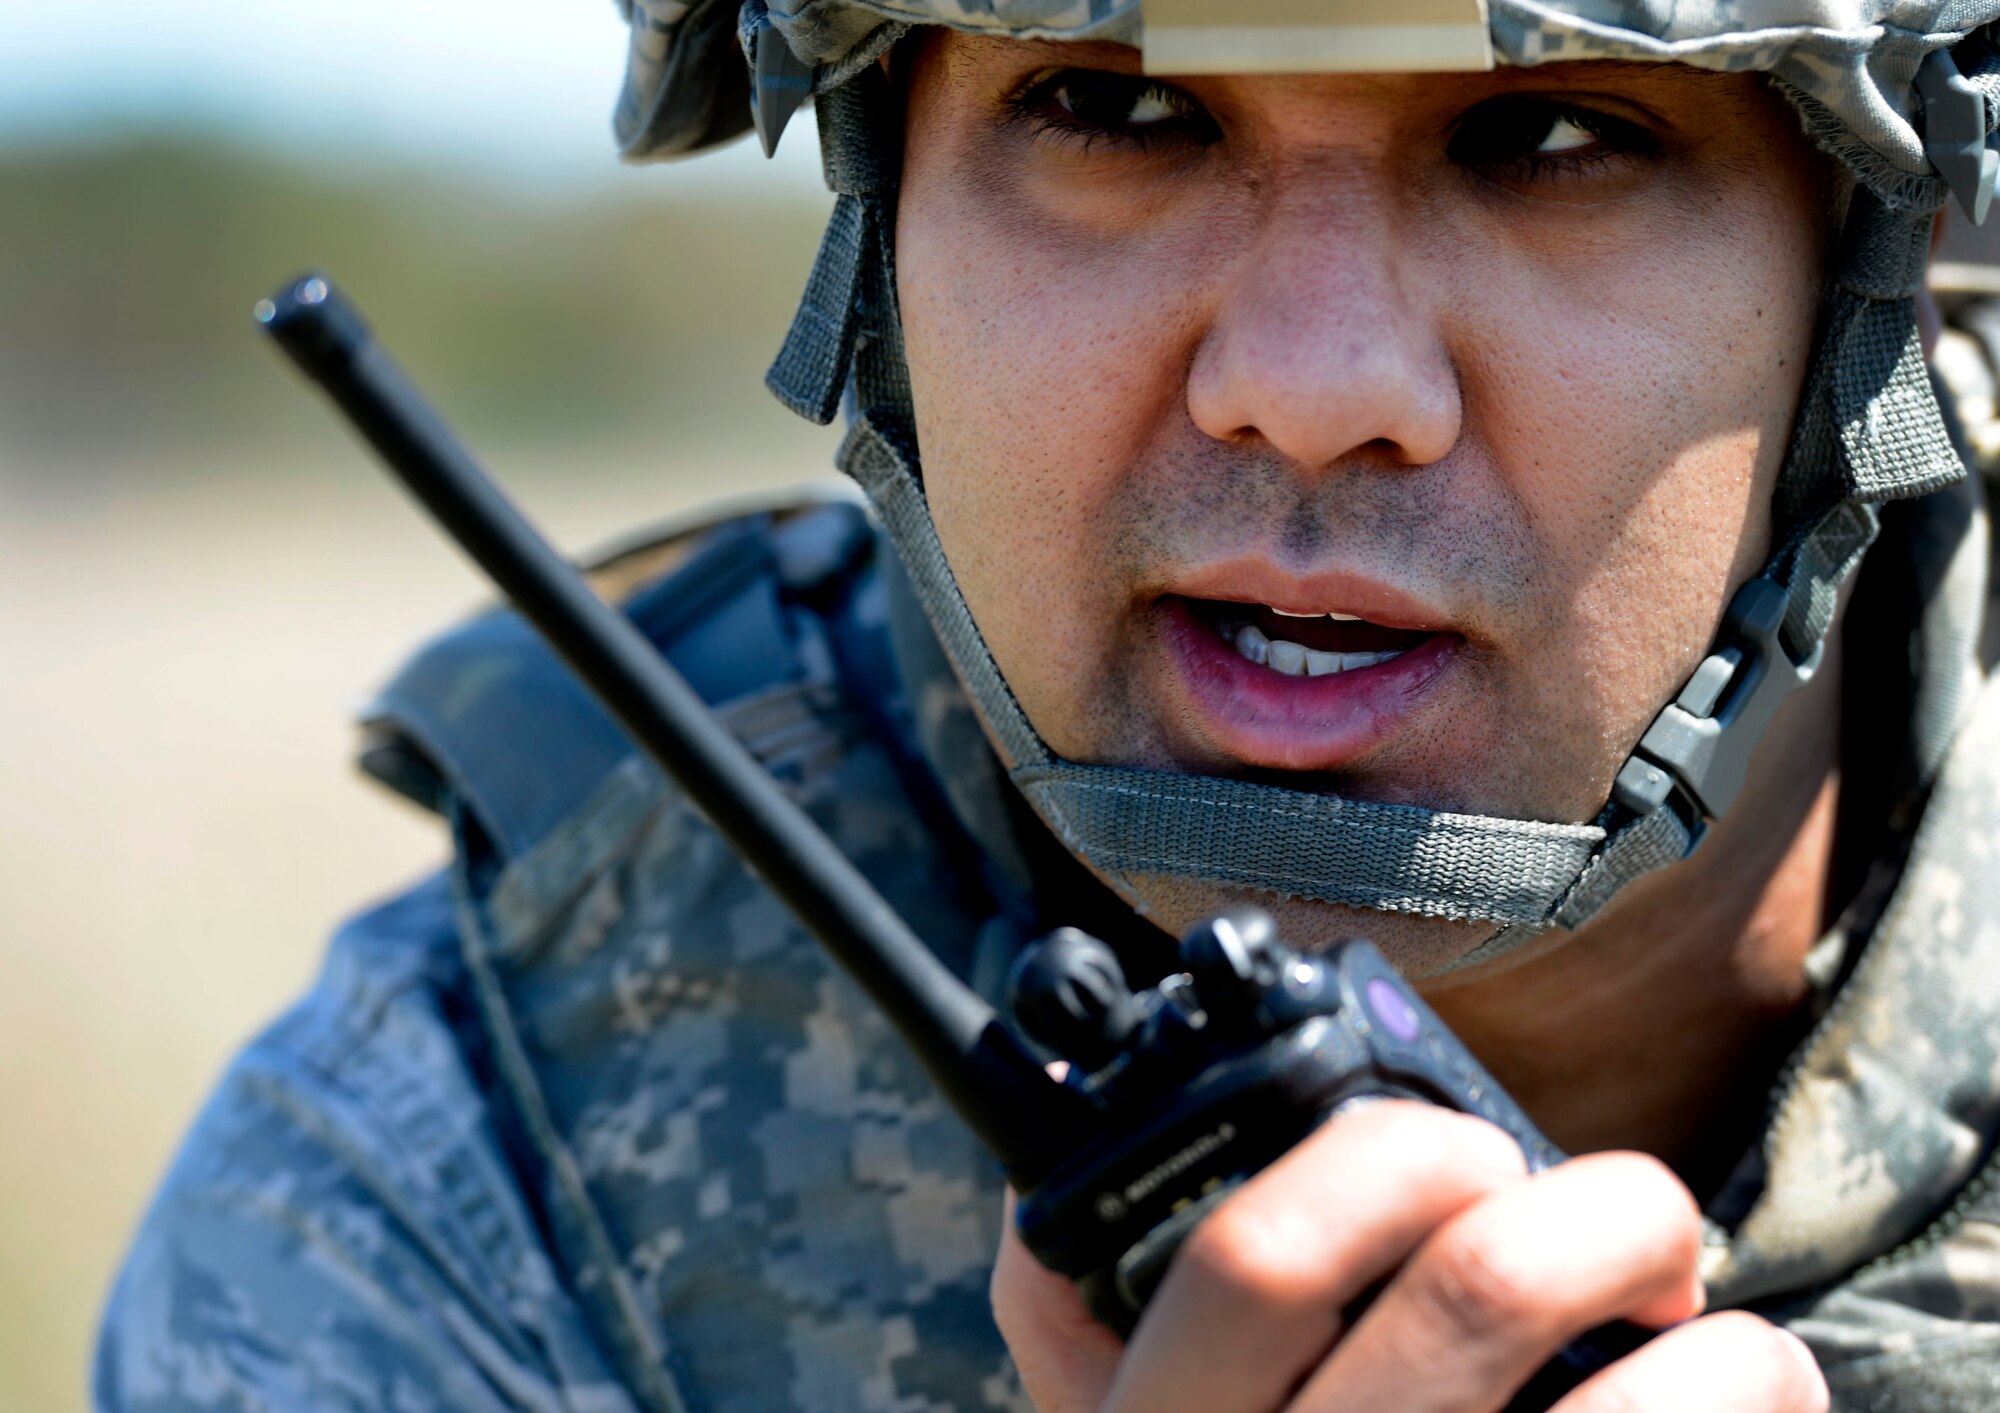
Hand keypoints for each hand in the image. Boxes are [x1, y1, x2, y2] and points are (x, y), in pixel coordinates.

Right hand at [992, 1100, 1827, 1412]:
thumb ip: (1077, 1331)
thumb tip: (1045, 1179)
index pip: (1255, 1258)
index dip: (1382, 1157)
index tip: (1465, 1147)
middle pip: (1481, 1291)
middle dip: (1603, 1205)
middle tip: (1628, 1223)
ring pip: (1641, 1406)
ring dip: (1729, 1342)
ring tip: (1724, 1342)